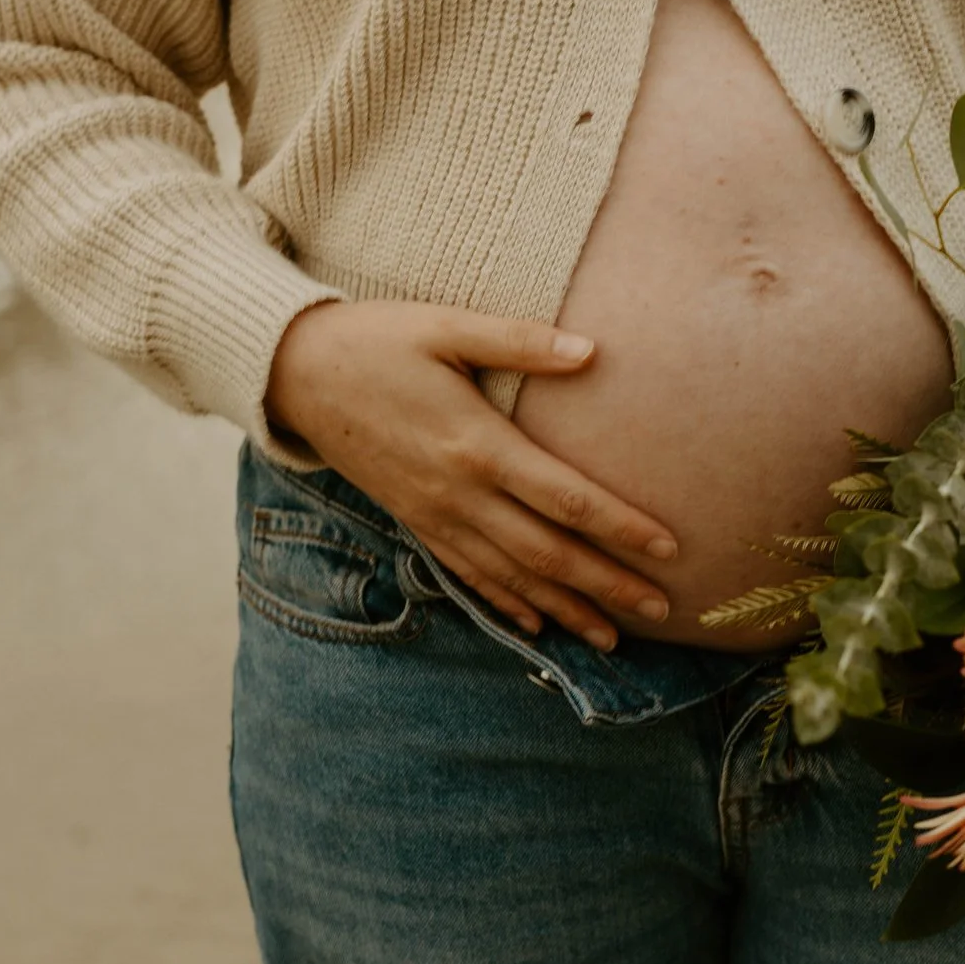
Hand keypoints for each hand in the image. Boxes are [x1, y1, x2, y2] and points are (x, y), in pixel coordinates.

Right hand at [265, 300, 678, 651]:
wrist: (294, 374)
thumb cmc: (376, 341)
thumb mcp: (446, 327)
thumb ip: (520, 340)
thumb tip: (592, 351)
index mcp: (477, 445)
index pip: (566, 498)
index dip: (621, 527)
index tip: (669, 548)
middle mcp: (459, 494)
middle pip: (549, 553)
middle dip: (608, 585)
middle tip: (663, 610)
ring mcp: (435, 515)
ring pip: (512, 576)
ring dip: (566, 608)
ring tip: (614, 636)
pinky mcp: (416, 521)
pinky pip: (469, 575)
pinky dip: (507, 603)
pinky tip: (537, 624)